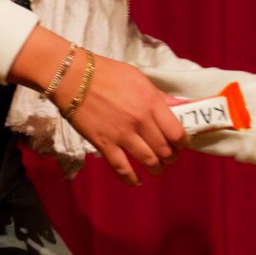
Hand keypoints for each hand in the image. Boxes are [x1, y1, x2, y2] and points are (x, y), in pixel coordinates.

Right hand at [64, 54, 184, 185]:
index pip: (177, 132)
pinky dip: (131, 178)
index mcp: (151, 103)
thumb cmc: (106, 73)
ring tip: (157, 168)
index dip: (182, 143)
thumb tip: (179, 107)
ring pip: (148, 161)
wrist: (73, 77)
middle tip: (169, 157)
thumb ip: (159, 97)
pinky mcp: (104, 144)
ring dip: (156, 168)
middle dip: (170, 157)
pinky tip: (137, 181)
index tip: (181, 144)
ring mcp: (122, 135)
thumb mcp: (139, 78)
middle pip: (164, 150)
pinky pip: (121, 168)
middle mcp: (140, 121)